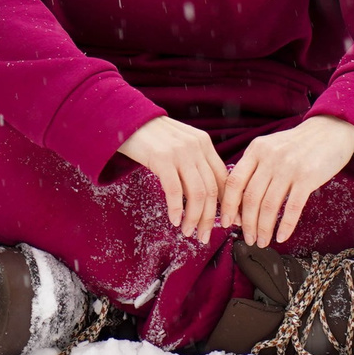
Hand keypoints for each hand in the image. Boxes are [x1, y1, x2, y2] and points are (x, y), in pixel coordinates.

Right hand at [117, 116, 227, 241]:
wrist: (126, 118)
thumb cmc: (151, 136)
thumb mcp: (180, 143)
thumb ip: (194, 161)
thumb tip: (205, 192)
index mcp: (204, 143)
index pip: (224, 179)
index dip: (226, 204)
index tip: (224, 223)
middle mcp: (197, 147)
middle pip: (212, 190)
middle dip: (210, 218)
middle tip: (204, 236)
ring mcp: (180, 152)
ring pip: (197, 193)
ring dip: (194, 218)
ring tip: (188, 232)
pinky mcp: (162, 158)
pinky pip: (174, 190)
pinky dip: (176, 209)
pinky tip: (174, 220)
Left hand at [222, 116, 353, 247]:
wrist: (330, 130)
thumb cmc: (298, 144)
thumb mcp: (270, 147)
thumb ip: (254, 167)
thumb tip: (238, 201)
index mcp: (256, 150)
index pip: (234, 182)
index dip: (228, 205)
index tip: (226, 222)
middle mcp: (270, 158)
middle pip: (251, 198)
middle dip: (247, 224)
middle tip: (248, 238)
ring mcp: (288, 167)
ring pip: (269, 205)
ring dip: (264, 228)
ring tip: (262, 241)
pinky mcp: (308, 177)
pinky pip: (293, 207)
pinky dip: (285, 226)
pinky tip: (282, 237)